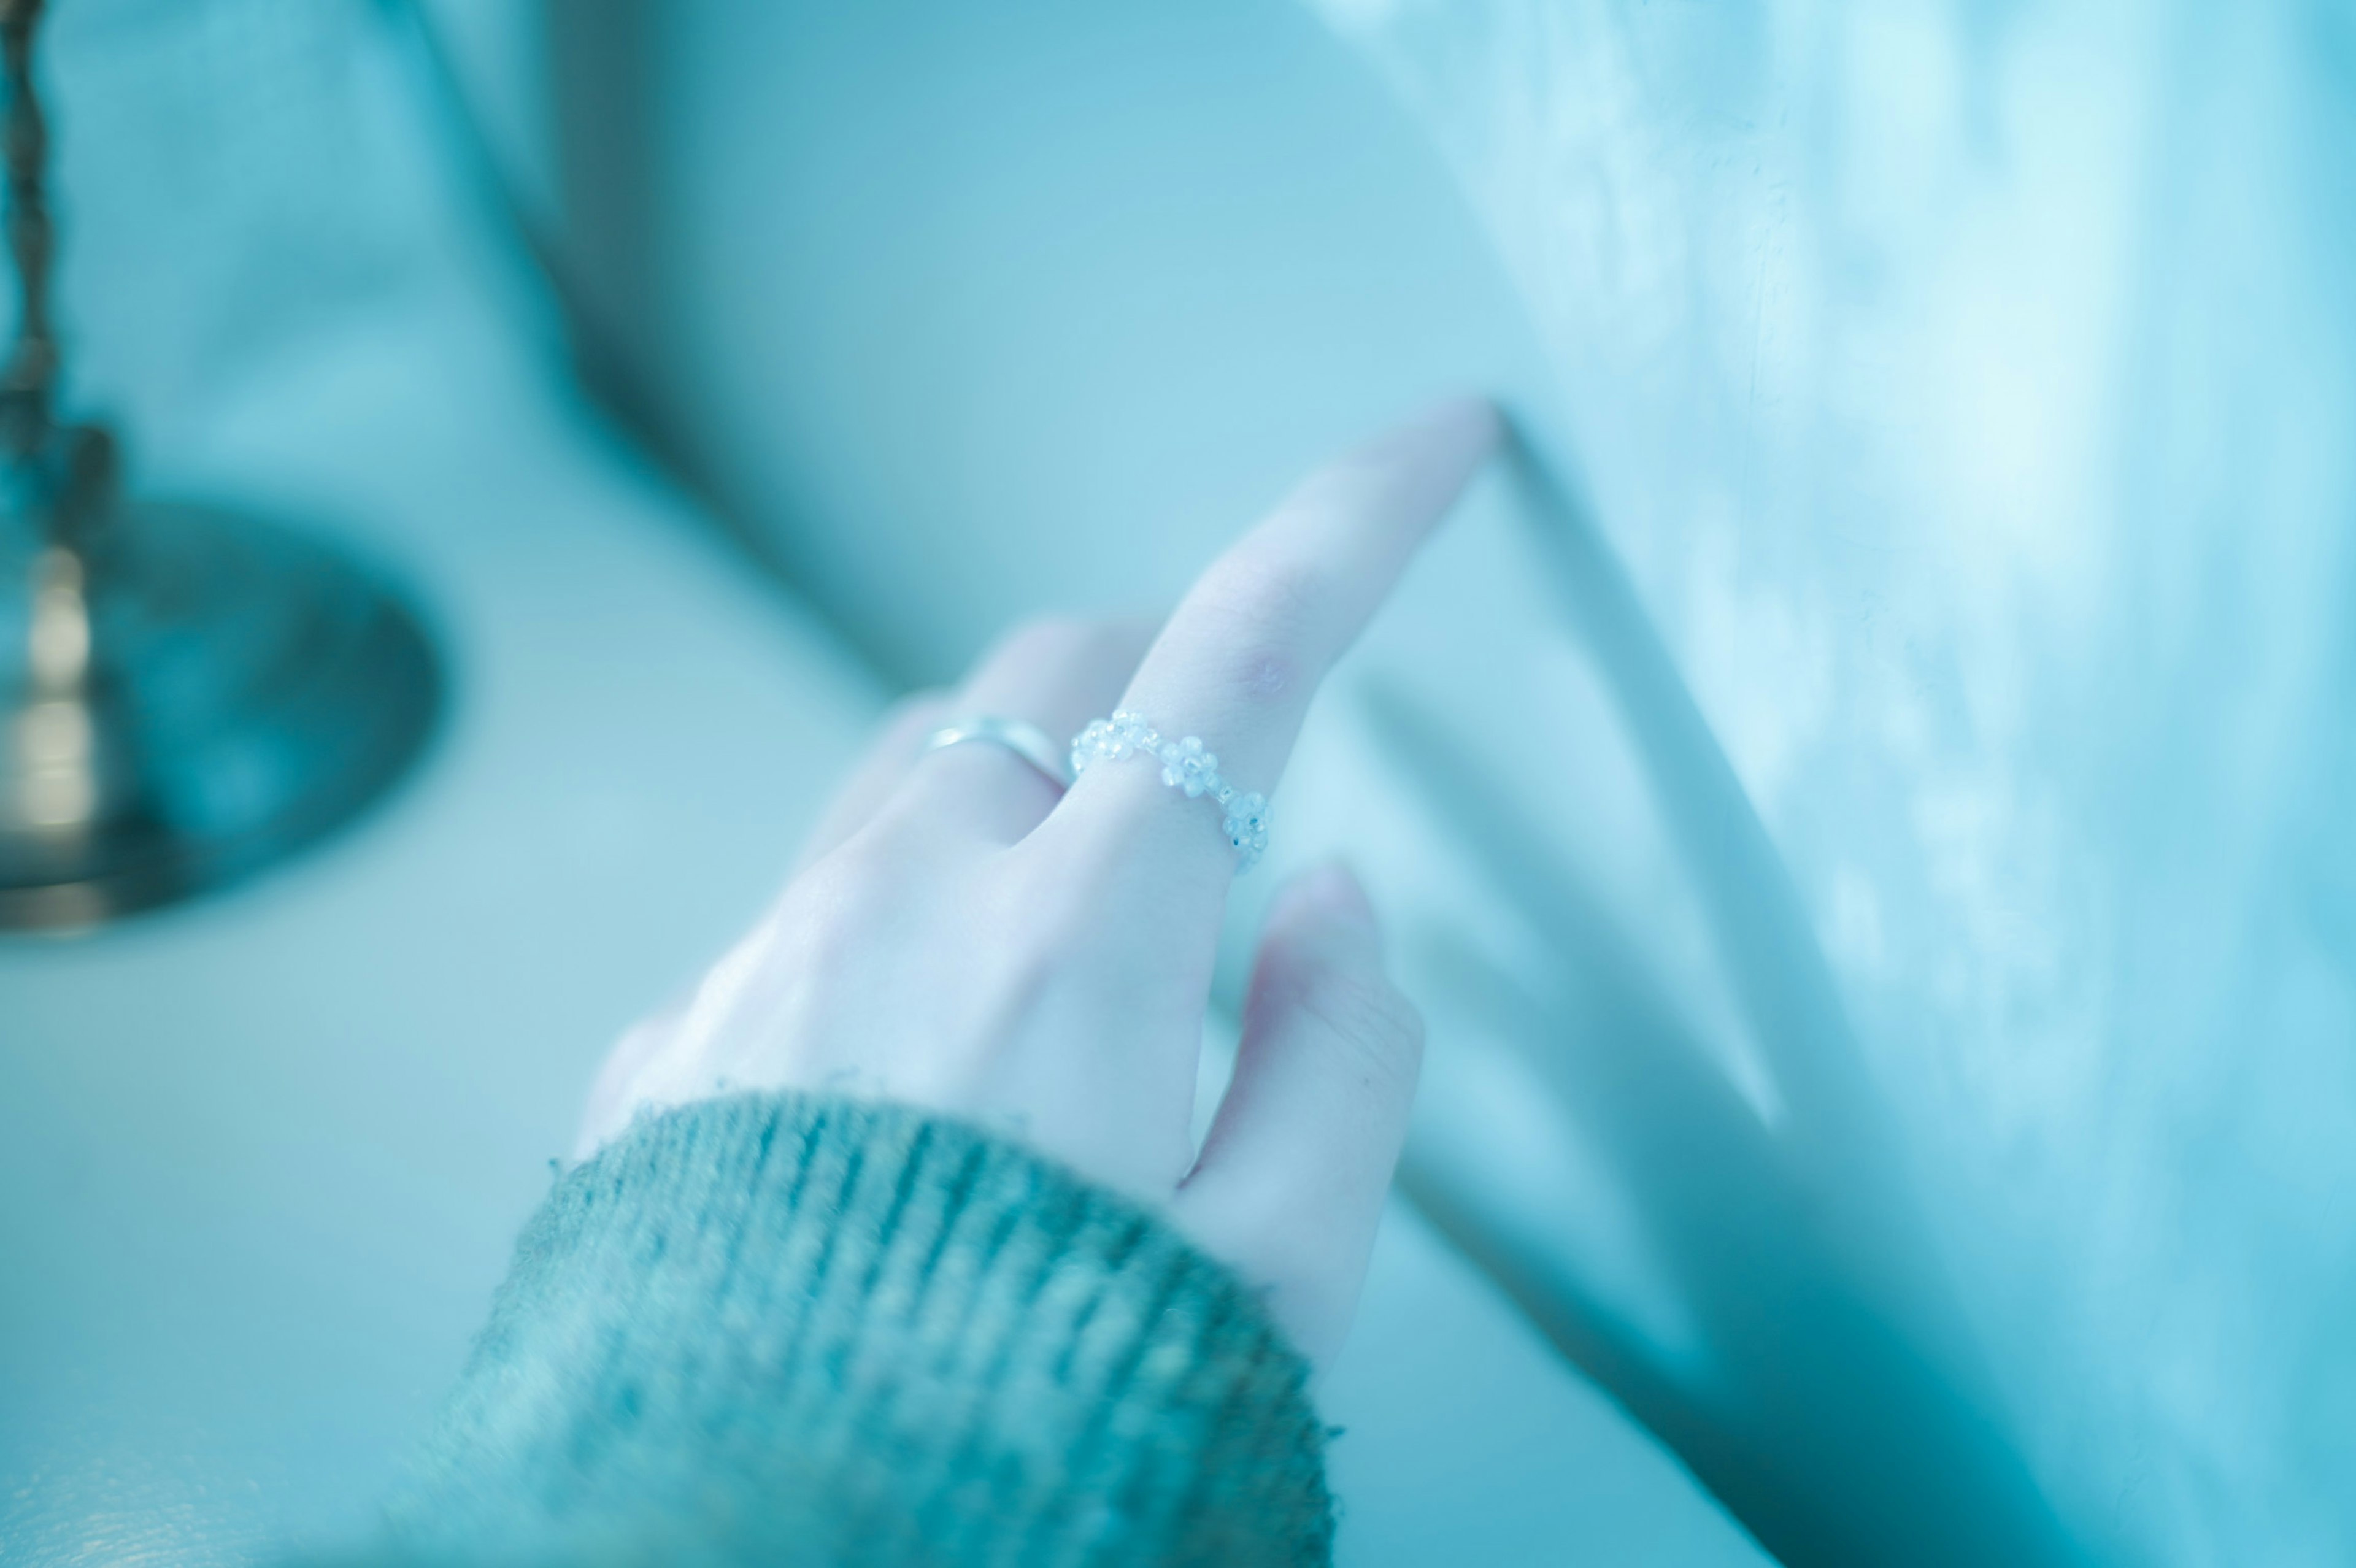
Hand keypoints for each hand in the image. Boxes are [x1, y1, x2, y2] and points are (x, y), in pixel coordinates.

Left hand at [576, 398, 1499, 1367]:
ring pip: (910, 776)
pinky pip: (798, 916)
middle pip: (1049, 675)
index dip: (1360, 521)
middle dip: (1158, 669)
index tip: (1438, 438)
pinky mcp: (664, 1050)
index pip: (1246, 651)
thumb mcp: (1277, 1280)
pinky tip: (914, 1068)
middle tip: (1223, 760)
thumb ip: (1344, 1061)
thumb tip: (1331, 899)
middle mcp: (894, 903)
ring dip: (1015, 790)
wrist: (741, 1558)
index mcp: (1075, 942)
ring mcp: (755, 966)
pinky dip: (891, 926)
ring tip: (1073, 931)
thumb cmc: (1041, 1429)